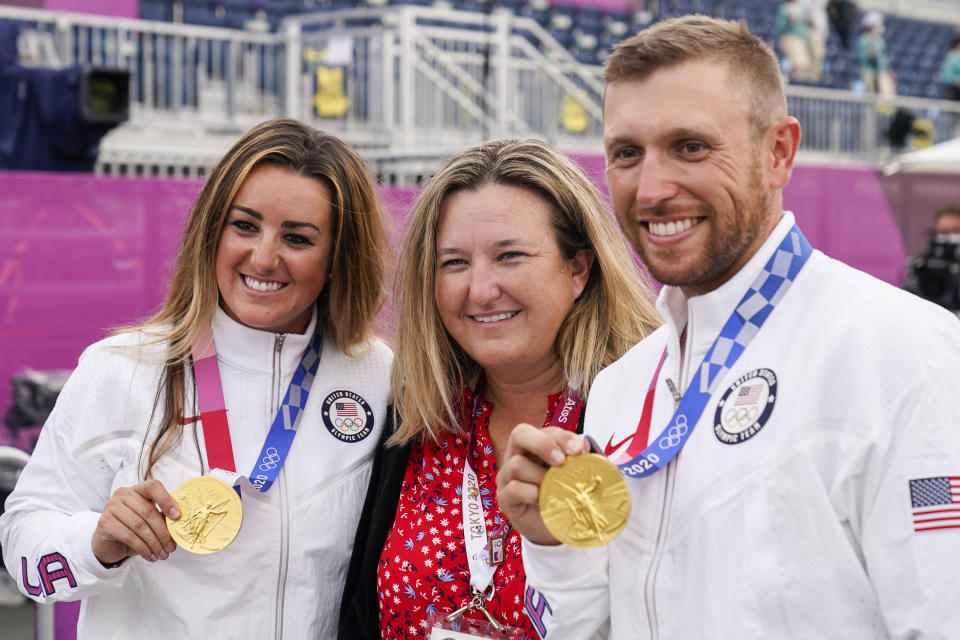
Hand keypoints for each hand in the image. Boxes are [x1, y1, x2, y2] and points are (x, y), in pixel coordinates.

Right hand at [92, 479, 180, 565]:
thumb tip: (179, 523)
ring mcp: (111, 507)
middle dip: (163, 532)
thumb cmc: (133, 529)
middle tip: (172, 546)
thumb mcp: (150, 521)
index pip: (154, 487)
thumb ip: (162, 517)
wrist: (110, 543)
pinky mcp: (104, 523)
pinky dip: (143, 548)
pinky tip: (150, 556)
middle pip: (148, 511)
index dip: (167, 501)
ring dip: (154, 543)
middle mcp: (123, 494)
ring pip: (139, 525)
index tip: (177, 516)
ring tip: (163, 554)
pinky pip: (128, 536)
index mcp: (138, 489)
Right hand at [496, 424, 587, 545]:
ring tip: (554, 489)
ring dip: (540, 476)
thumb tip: (585, 445)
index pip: (546, 431)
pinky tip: (542, 500)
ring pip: (516, 464)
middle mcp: (518, 456)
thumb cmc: (563, 496)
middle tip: (560, 461)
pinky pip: (513, 489)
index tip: (578, 450)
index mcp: (537, 447)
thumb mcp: (577, 476)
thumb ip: (582, 460)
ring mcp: (508, 476)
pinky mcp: (504, 498)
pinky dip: (530, 493)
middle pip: (519, 434)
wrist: (555, 527)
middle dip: (542, 444)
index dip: (562, 437)